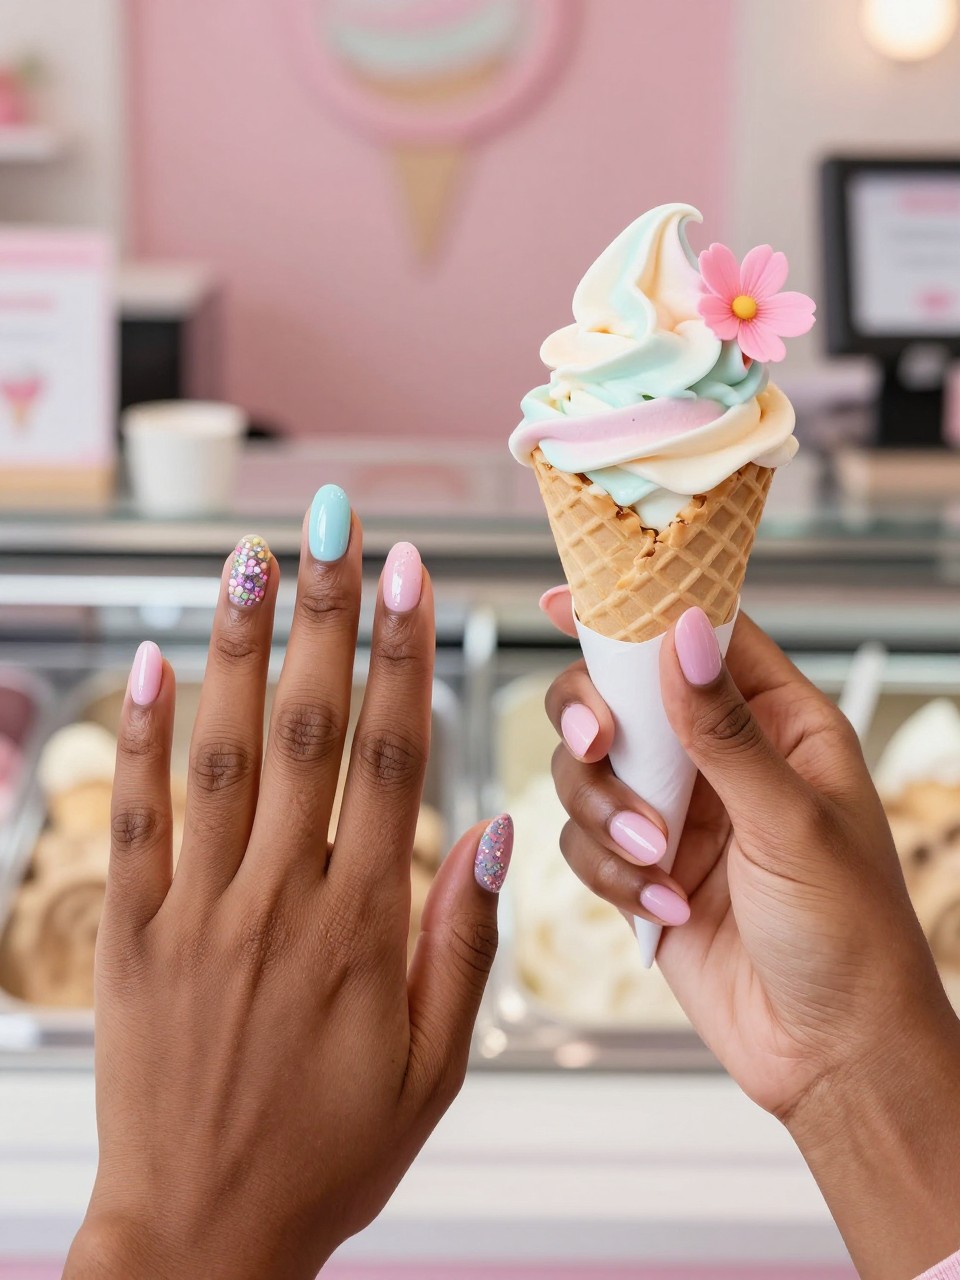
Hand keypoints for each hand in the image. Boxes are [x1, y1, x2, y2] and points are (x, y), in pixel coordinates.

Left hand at [65, 495, 511, 1279]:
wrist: (201, 1237)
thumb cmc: (327, 1156)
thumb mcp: (432, 1070)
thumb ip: (462, 944)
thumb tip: (490, 831)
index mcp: (363, 927)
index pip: (391, 757)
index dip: (402, 657)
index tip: (407, 577)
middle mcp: (279, 900)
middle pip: (306, 728)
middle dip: (323, 615)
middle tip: (333, 527)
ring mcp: (197, 912)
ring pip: (217, 753)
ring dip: (233, 647)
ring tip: (248, 559)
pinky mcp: (130, 935)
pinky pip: (132, 820)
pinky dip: (137, 736)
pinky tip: (150, 662)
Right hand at [544, 590, 959, 1278]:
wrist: (830, 1054)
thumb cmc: (850, 937)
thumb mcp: (792, 823)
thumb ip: (725, 731)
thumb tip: (683, 634)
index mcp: (779, 725)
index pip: (702, 639)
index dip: (638, 610)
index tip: (569, 597)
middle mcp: (722, 760)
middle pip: (620, 700)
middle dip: (597, 726)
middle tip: (598, 748)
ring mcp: (678, 814)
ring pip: (589, 774)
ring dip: (608, 816)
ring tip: (659, 865)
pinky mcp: (643, 870)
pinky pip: (584, 843)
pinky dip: (610, 874)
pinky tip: (666, 908)